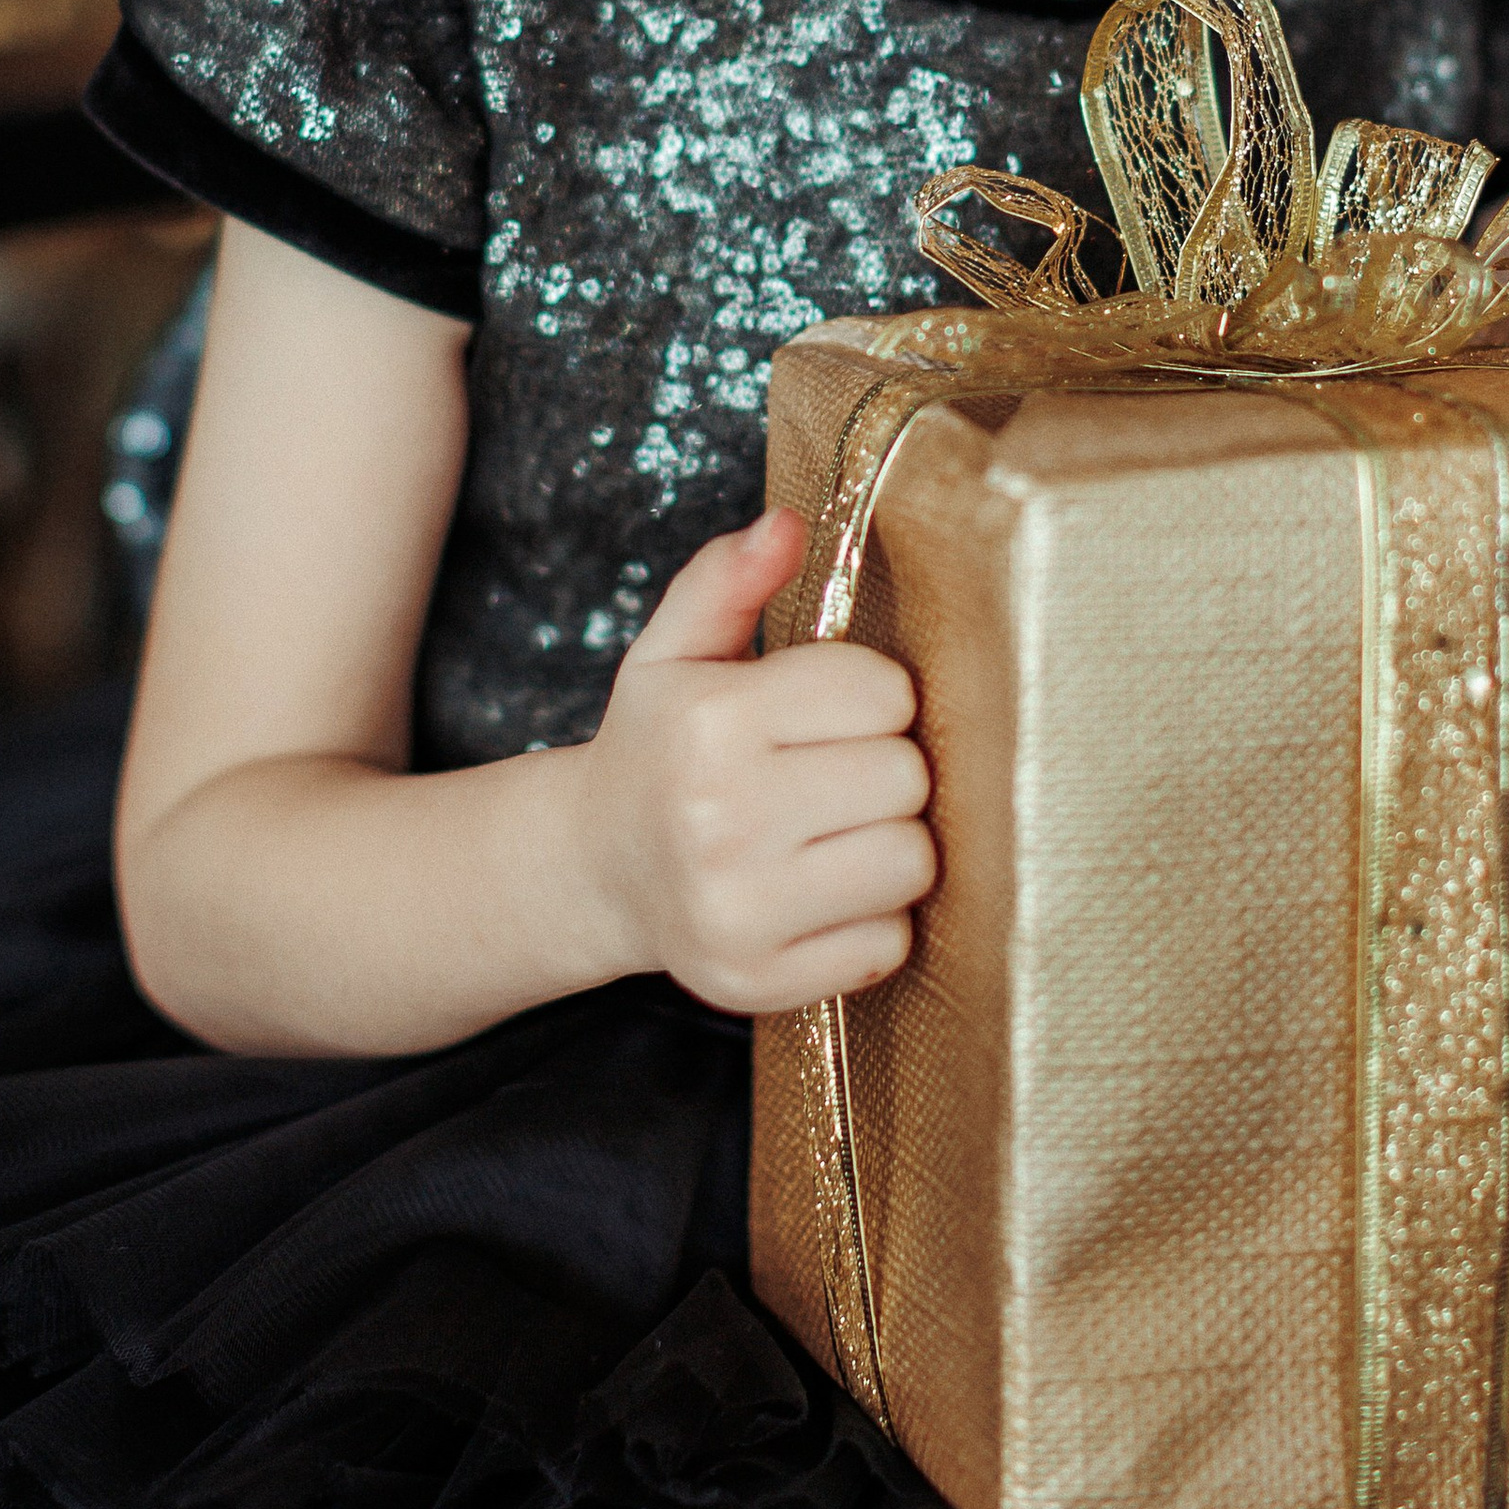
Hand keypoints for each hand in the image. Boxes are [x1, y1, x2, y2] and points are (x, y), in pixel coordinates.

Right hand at [572, 509, 934, 1013]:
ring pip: (912, 864)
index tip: (831, 711)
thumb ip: (729, 577)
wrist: (596, 867)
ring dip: (891, 844)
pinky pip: (888, 945)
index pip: (882, 691)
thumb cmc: (659, 746)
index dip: (871, 696)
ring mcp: (737, 910)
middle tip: (835, 774)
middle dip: (886, 767)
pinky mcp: (757, 984)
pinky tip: (821, 894)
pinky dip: (871, 921)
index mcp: (709, 722)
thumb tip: (788, 524)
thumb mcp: (675, 648)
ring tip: (836, 832)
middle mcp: (718, 819)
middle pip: (907, 777)